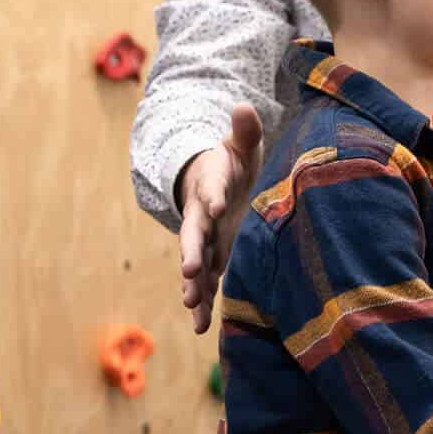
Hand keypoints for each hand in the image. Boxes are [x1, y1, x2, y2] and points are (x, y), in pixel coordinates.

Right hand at [176, 103, 264, 333]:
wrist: (214, 184)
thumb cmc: (232, 163)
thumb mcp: (240, 147)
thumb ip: (244, 131)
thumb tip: (243, 106)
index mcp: (211, 187)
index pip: (211, 190)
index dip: (213, 196)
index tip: (217, 204)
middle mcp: (202, 218)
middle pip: (193, 235)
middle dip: (191, 252)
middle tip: (188, 269)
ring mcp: (204, 242)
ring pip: (195, 266)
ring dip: (193, 287)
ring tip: (192, 308)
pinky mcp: (211, 259)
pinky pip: (205, 282)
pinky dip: (203, 302)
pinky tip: (202, 326)